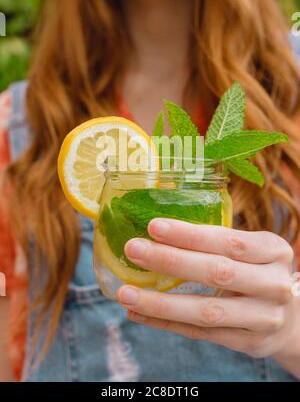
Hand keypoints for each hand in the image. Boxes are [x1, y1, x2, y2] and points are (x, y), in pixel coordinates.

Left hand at [117, 219, 296, 358]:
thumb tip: (156, 229)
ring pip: (206, 311)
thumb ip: (217, 241)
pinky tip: (139, 313)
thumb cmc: (258, 272)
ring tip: (126, 294)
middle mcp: (273, 284)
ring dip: (161, 302)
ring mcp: (264, 318)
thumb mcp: (253, 250)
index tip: (154, 225)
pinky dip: (166, 323)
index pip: (230, 240)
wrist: (291, 318)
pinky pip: (200, 334)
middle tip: (134, 249)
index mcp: (274, 250)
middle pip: (217, 272)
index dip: (191, 235)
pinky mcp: (248, 343)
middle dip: (171, 260)